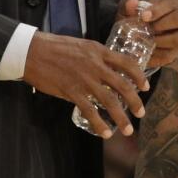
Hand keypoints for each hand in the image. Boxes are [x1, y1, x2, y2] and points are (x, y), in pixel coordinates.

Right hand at [22, 31, 149, 137]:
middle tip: (141, 113)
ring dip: (121, 117)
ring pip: (110, 101)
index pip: (128, 63)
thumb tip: (107, 68)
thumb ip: (96, 56)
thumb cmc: (56, 47)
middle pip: (123, 86)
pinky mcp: (71, 92)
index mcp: (100, 51)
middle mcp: (96, 66)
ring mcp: (85, 80)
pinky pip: (90, 111)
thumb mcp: (82, 45)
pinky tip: (105, 132)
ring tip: (128, 129)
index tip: (145, 87)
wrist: (32, 51)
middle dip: (135, 101)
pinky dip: (99, 124)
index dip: (139, 76)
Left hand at [118, 0, 177, 67]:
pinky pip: (170, 55)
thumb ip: (127, 4)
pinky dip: (155, 54)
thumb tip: (132, 3)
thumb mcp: (127, 11)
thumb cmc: (134, 20)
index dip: (158, 9)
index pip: (171, 2)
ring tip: (146, 41)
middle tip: (148, 29)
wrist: (134, 39)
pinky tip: (145, 52)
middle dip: (163, 24)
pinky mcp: (176, 51)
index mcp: (170, 4)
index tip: (144, 16)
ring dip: (160, 40)